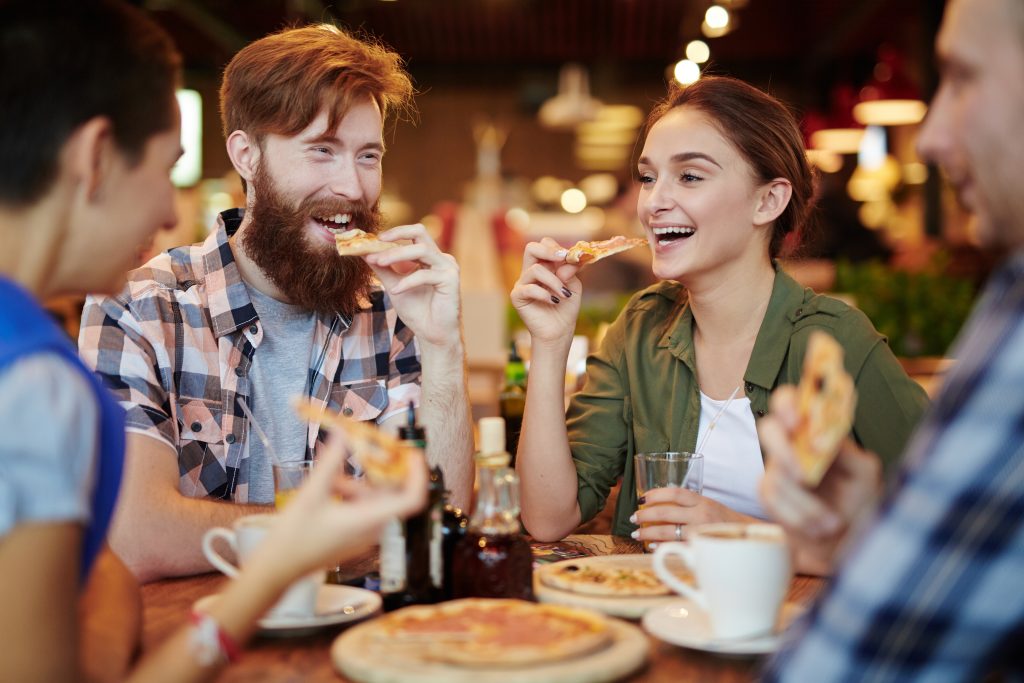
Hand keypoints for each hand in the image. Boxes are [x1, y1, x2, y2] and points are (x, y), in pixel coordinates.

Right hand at [250, 434, 427, 585]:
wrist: (277, 569)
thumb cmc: (293, 538)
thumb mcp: (312, 493)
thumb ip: (331, 462)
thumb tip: (343, 434)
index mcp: (369, 520)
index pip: (411, 499)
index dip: (417, 474)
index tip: (411, 454)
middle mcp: (372, 529)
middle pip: (390, 494)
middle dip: (378, 470)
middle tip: (366, 449)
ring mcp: (363, 535)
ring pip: (372, 500)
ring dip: (357, 482)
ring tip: (331, 473)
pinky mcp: (353, 537)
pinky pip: (362, 509)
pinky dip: (350, 495)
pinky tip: (328, 487)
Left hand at [364, 224, 460, 348]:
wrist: (432, 334)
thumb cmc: (417, 311)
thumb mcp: (394, 285)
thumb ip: (382, 269)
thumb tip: (364, 253)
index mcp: (429, 257)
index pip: (413, 234)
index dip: (393, 233)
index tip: (372, 239)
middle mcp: (440, 258)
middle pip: (420, 232)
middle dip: (396, 235)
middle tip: (376, 243)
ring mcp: (448, 267)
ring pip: (421, 249)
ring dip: (397, 255)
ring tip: (379, 263)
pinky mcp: (451, 279)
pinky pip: (425, 274)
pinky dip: (407, 281)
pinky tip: (395, 290)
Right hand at [510, 239, 581, 344]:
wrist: (559, 331)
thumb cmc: (565, 308)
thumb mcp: (573, 286)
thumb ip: (571, 272)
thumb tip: (565, 261)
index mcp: (545, 266)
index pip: (544, 246)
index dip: (557, 248)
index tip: (570, 256)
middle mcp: (531, 272)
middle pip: (531, 248)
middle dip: (548, 251)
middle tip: (561, 258)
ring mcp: (523, 283)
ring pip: (536, 269)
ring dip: (554, 281)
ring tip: (564, 294)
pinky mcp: (517, 297)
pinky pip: (529, 288)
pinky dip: (544, 294)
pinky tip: (554, 301)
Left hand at [629, 488, 751, 544]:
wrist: (746, 538)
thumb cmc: (724, 521)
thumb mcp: (709, 505)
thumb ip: (689, 504)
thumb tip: (661, 504)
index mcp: (702, 501)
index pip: (674, 493)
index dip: (655, 494)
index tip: (642, 499)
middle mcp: (700, 515)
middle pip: (666, 512)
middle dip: (645, 516)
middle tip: (633, 518)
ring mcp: (699, 532)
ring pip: (667, 531)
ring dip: (648, 532)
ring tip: (637, 533)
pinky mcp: (699, 548)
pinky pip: (675, 547)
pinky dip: (661, 546)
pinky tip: (651, 546)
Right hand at [758, 385, 881, 571]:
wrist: (847, 541)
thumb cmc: (858, 501)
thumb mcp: (864, 473)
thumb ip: (846, 451)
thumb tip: (824, 440)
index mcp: (815, 431)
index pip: (791, 401)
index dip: (787, 405)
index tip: (798, 422)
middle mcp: (791, 445)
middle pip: (769, 429)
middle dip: (783, 452)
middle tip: (805, 477)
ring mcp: (777, 469)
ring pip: (776, 476)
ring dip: (806, 504)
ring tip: (833, 523)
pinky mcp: (768, 494)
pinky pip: (772, 500)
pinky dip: (797, 516)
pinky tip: (817, 527)